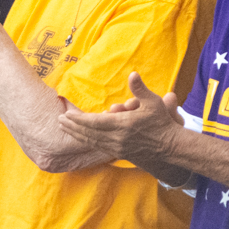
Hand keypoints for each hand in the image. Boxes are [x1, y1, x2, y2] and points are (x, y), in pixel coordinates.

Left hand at [56, 73, 184, 164]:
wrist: (170, 147)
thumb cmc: (162, 123)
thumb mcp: (153, 103)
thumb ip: (140, 89)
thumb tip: (133, 74)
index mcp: (123, 125)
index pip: (94, 122)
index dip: (78, 119)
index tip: (66, 115)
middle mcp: (117, 138)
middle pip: (88, 133)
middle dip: (72, 127)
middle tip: (58, 121)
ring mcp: (118, 148)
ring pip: (92, 141)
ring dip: (77, 135)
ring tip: (65, 129)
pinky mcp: (120, 154)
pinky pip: (99, 147)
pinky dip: (87, 141)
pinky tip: (82, 138)